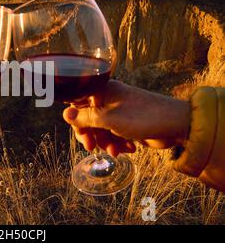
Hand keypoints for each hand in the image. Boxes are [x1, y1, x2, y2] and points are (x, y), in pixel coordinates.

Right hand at [63, 80, 190, 155]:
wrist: (177, 125)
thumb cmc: (142, 117)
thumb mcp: (109, 119)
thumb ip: (85, 118)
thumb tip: (65, 114)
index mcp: (103, 91)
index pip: (78, 102)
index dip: (76, 119)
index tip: (81, 134)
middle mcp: (109, 99)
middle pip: (89, 118)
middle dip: (91, 135)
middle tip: (92, 148)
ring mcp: (119, 111)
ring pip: (101, 129)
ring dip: (105, 142)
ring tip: (116, 151)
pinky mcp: (128, 123)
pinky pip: (114, 134)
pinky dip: (118, 143)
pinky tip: (128, 149)